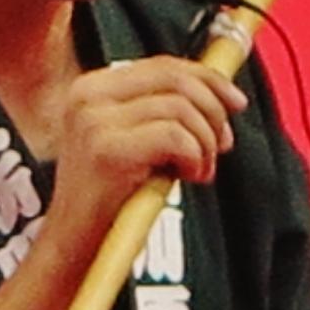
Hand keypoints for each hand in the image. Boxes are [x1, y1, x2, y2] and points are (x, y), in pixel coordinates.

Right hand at [45, 55, 247, 254]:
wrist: (73, 244)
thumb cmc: (109, 198)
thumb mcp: (132, 141)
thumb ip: (161, 112)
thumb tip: (219, 94)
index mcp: (90, 88)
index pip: (162, 65)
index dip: (207, 78)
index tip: (235, 102)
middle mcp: (87, 96)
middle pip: (175, 80)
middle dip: (213, 111)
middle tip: (221, 145)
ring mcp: (94, 121)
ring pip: (181, 110)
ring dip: (205, 143)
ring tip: (198, 170)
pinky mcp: (107, 150)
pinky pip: (177, 137)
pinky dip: (195, 157)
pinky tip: (186, 176)